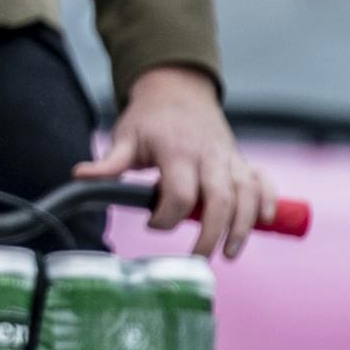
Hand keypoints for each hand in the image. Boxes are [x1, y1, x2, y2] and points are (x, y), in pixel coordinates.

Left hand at [81, 65, 274, 257]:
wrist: (178, 88)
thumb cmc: (149, 118)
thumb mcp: (125, 135)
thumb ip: (110, 162)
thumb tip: (79, 175)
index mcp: (177, 151)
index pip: (179, 193)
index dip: (166, 216)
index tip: (152, 224)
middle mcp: (209, 155)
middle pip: (220, 200)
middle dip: (211, 233)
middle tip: (197, 260)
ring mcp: (230, 157)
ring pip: (247, 194)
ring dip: (244, 226)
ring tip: (230, 253)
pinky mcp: (242, 159)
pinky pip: (264, 180)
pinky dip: (270, 200)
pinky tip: (267, 222)